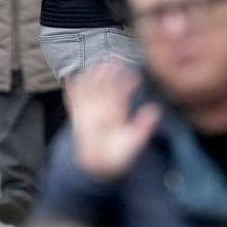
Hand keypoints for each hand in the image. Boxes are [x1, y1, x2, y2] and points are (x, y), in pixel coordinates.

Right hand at [67, 62, 160, 180]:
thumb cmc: (118, 155)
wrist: (99, 166)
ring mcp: (91, 112)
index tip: (134, 75)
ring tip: (94, 65)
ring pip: (92, 90)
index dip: (128, 84)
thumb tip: (155, 110)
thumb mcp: (135, 140)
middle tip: (114, 60)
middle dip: (109, 74)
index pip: (124, 94)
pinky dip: (72, 91)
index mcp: (119, 112)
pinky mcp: (79, 117)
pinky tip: (71, 79)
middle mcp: (105, 109)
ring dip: (92, 78)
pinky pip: (75, 102)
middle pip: (107, 87)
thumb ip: (144, 126)